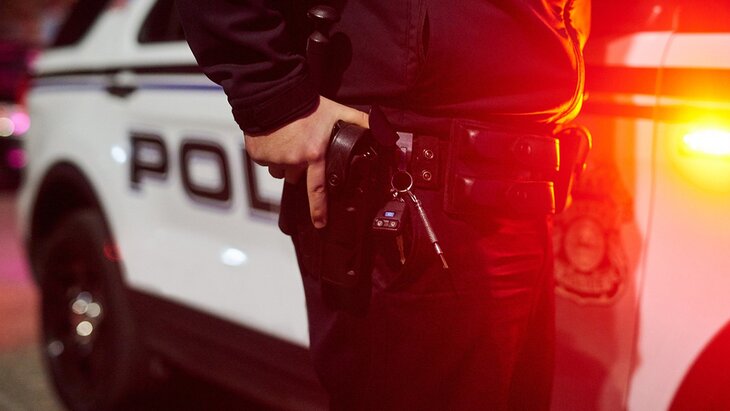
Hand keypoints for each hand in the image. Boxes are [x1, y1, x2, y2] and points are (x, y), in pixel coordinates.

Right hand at [244, 96, 368, 227]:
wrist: (274, 94)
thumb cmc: (307, 105)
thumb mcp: (338, 112)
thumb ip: (361, 122)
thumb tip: (384, 131)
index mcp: (313, 155)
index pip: (317, 189)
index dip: (318, 210)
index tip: (320, 224)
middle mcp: (293, 160)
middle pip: (296, 177)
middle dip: (299, 169)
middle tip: (302, 149)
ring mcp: (274, 159)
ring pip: (280, 171)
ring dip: (285, 162)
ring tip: (288, 142)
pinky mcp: (258, 155)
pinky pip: (266, 161)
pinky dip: (270, 154)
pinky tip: (275, 139)